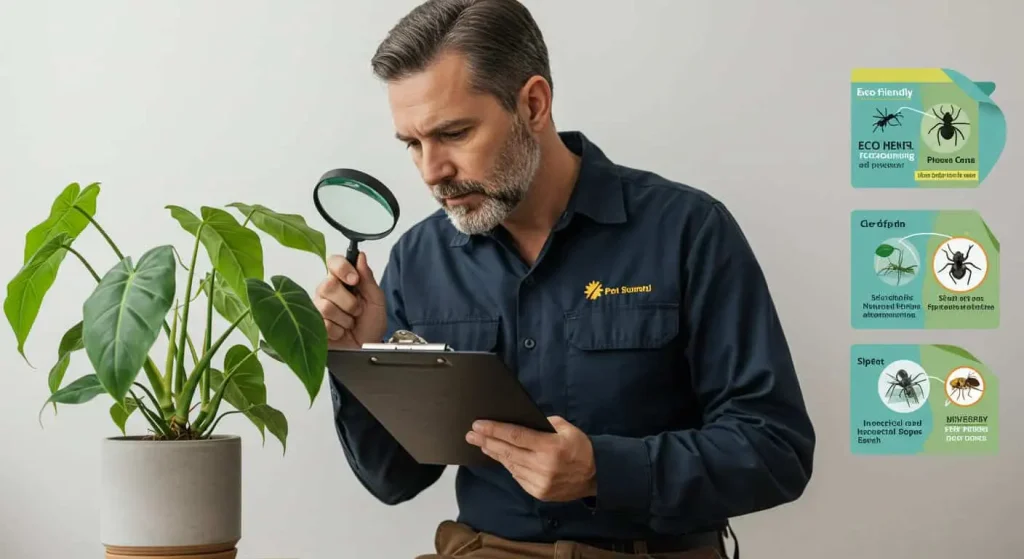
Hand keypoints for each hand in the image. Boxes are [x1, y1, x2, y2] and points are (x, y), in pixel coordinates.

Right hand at [314, 252, 387, 349]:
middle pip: (328, 285)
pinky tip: (341, 332)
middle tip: (357, 311)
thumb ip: (368, 278)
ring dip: (345, 319)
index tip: (354, 279)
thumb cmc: (371, 324)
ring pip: (326, 306)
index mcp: (343, 280)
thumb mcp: (376, 300)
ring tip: (350, 323)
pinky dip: (338, 330)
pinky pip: (322, 323)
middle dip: (349, 301)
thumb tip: (360, 257)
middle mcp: (327, 291)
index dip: (342, 268)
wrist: (367, 347)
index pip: (334, 262)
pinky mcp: (313, 324)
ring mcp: (317, 307)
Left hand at [466, 416, 596, 501]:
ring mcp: (540, 482)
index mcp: (551, 447)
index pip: (515, 436)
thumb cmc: (580, 447)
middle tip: (471, 434)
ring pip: (510, 465)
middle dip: (486, 441)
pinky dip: (508, 465)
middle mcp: (543, 466)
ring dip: (494, 454)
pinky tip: (500, 457)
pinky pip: (517, 476)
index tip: (478, 425)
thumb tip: (519, 422)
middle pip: (507, 452)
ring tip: (481, 444)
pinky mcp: (538, 493)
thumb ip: (543, 423)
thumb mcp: (566, 428)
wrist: (596, 475)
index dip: (494, 430)